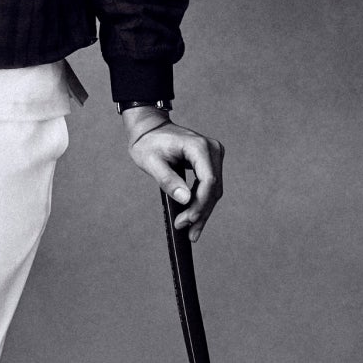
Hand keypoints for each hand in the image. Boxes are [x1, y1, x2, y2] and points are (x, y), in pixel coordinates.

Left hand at [124, 110, 223, 240]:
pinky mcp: (210, 161)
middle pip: (213, 188)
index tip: (186, 221)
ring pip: (214, 190)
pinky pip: (210, 186)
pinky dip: (202, 202)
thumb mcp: (151, 163)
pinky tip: (194, 218)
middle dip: (201, 213)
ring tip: (192, 232)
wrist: (150, 128)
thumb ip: (168, 180)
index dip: (199, 204)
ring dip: (203, 211)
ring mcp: (214, 154)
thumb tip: (186, 200)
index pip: (208, 181)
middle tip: (189, 234)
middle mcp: (212, 149)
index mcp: (199, 147)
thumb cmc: (148, 143)